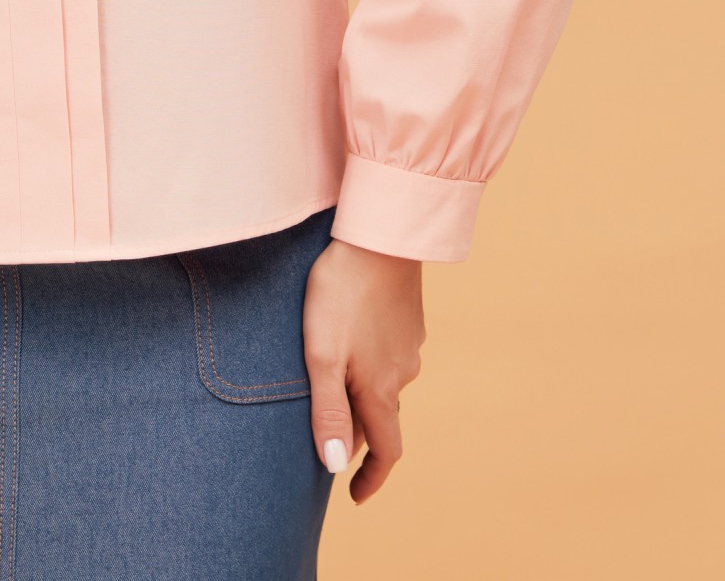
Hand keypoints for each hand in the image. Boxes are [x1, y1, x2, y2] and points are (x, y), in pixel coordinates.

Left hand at [303, 237, 425, 504]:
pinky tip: (353, 335)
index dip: (372, 477)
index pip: (386, 450)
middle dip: (357, 429)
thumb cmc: (341, 294)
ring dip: (363, 390)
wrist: (379, 237)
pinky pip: (390, 352)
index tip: (355, 495)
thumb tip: (334, 465)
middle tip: (328, 432)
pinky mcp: (409, 318)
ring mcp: (409, 344)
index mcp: (381, 389)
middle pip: (381, 415)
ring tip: (333, 377)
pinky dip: (371, 358)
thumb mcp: (322, 354)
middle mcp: (402, 373)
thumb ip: (328, 410)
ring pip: (385, 381)